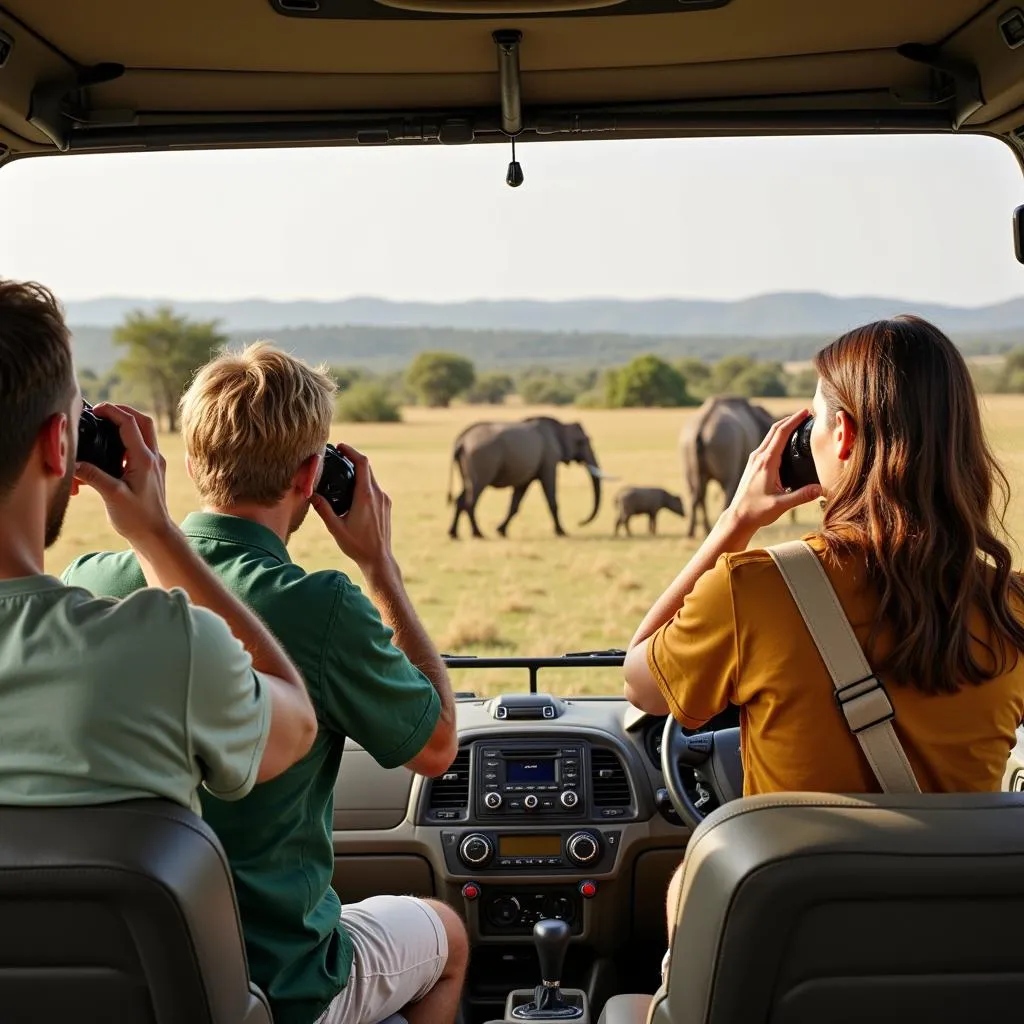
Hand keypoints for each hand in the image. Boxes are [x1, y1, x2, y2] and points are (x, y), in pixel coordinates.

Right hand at [73, 403, 176, 548]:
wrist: (155, 534)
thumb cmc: (137, 518)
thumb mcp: (112, 496)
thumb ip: (93, 476)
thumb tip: (73, 463)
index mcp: (144, 459)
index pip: (130, 424)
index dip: (112, 412)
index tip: (95, 409)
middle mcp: (153, 457)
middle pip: (143, 421)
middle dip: (123, 411)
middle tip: (103, 411)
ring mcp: (154, 463)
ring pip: (145, 432)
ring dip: (127, 423)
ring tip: (105, 424)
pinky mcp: (151, 471)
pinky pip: (141, 446)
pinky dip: (127, 440)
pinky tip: (111, 448)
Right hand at [312, 443, 395, 575]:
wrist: (378, 558)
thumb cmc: (357, 545)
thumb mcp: (335, 527)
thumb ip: (323, 509)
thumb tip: (311, 494)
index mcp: (366, 496)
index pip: (362, 463)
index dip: (351, 452)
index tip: (341, 447)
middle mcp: (378, 494)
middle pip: (367, 468)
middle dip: (353, 460)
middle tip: (339, 456)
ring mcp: (384, 500)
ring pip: (371, 479)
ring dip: (359, 473)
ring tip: (344, 474)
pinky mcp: (386, 506)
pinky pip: (375, 489)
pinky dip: (364, 484)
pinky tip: (353, 492)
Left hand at [726, 408, 822, 533]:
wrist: (738, 517)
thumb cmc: (757, 511)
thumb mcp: (781, 505)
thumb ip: (801, 496)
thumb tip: (821, 489)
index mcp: (766, 462)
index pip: (781, 433)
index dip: (794, 420)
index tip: (806, 412)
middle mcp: (758, 457)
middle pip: (774, 430)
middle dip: (790, 419)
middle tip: (806, 413)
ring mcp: (754, 460)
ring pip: (769, 436)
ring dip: (783, 427)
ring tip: (798, 423)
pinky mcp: (753, 465)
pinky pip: (767, 445)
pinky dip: (777, 438)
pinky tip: (786, 442)